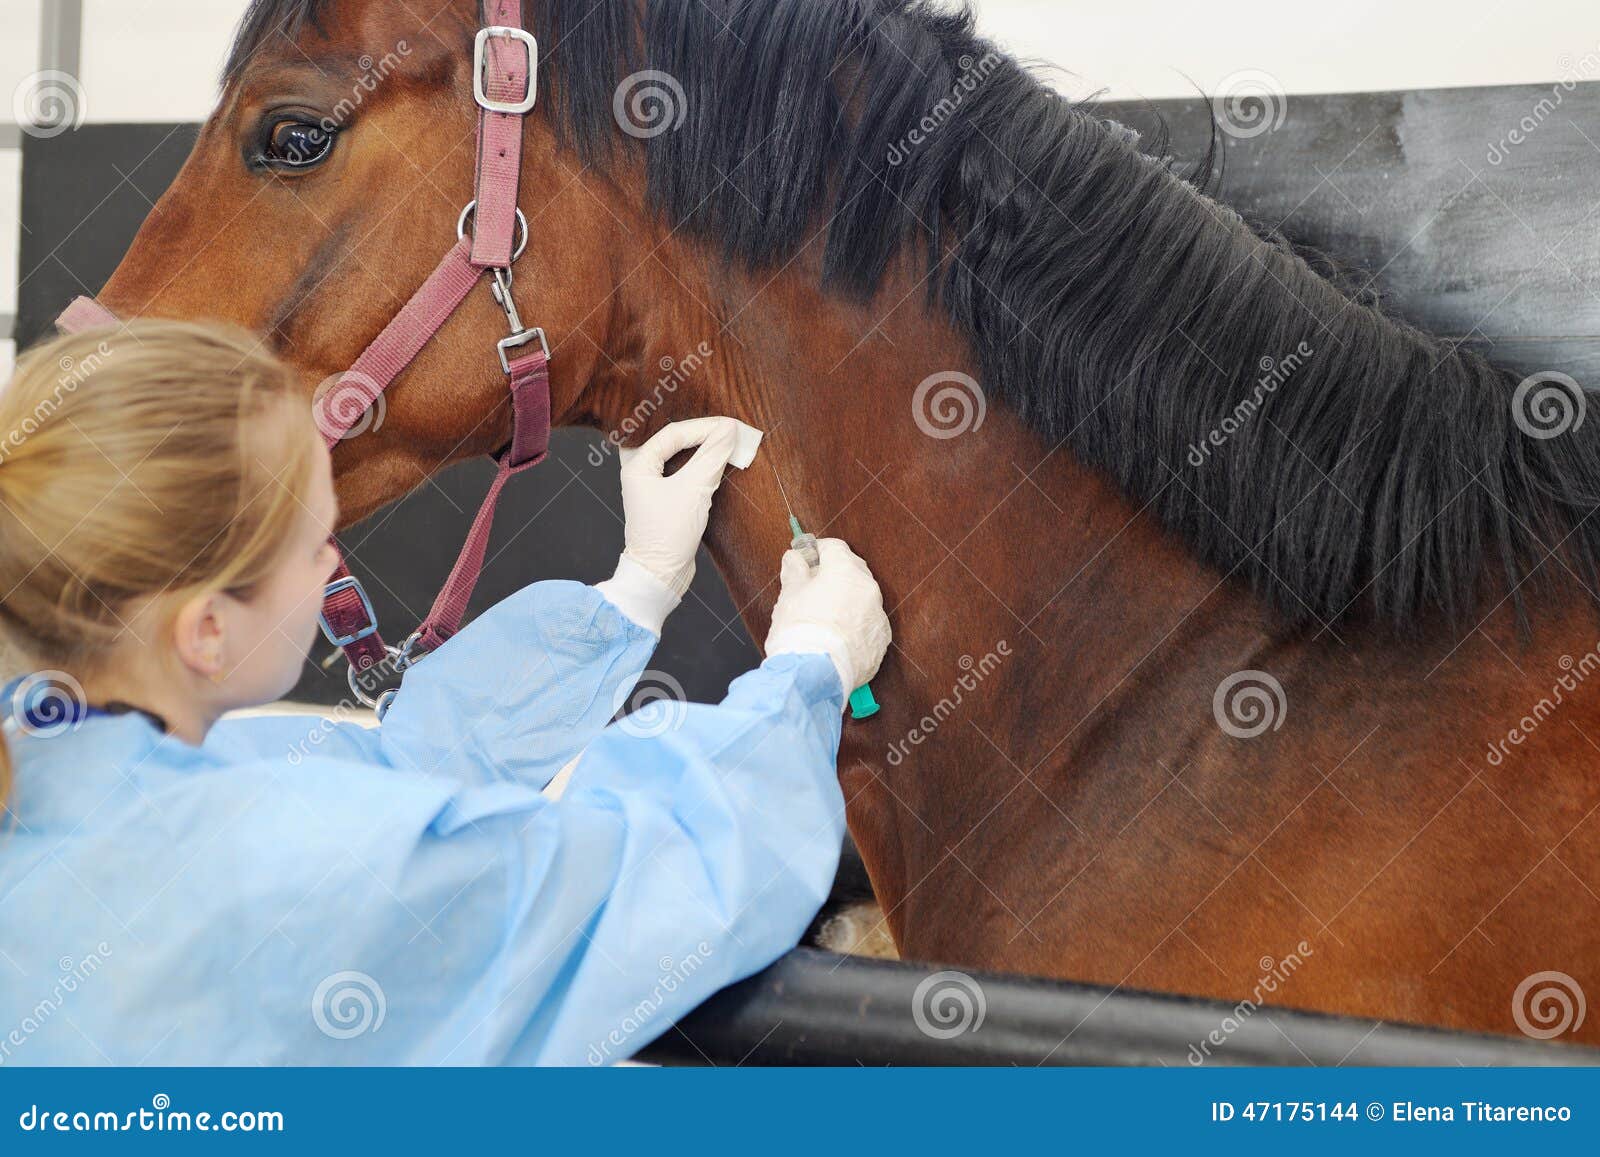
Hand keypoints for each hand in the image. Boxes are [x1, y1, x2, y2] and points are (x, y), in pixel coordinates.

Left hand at [616, 418, 743, 595]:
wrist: (660, 577)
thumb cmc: (668, 534)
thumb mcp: (694, 490)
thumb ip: (712, 456)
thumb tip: (729, 429)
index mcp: (638, 465)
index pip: (673, 433)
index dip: (704, 428)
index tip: (731, 426)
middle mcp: (641, 473)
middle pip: (674, 442)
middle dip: (703, 435)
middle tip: (729, 430)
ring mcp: (652, 488)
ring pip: (680, 458)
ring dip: (704, 452)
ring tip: (727, 444)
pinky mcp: (665, 502)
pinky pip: (684, 475)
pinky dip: (701, 468)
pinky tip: (718, 466)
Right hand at [765, 539, 890, 699]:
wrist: (814, 674)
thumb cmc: (799, 632)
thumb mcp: (789, 596)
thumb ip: (794, 571)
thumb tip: (795, 559)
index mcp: (845, 572)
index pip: (835, 548)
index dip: (817, 550)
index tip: (806, 559)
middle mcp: (868, 589)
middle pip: (853, 570)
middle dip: (834, 574)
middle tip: (812, 586)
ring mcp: (877, 616)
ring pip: (862, 599)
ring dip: (846, 600)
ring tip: (824, 616)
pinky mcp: (881, 641)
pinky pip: (868, 624)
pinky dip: (855, 624)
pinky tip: (837, 636)